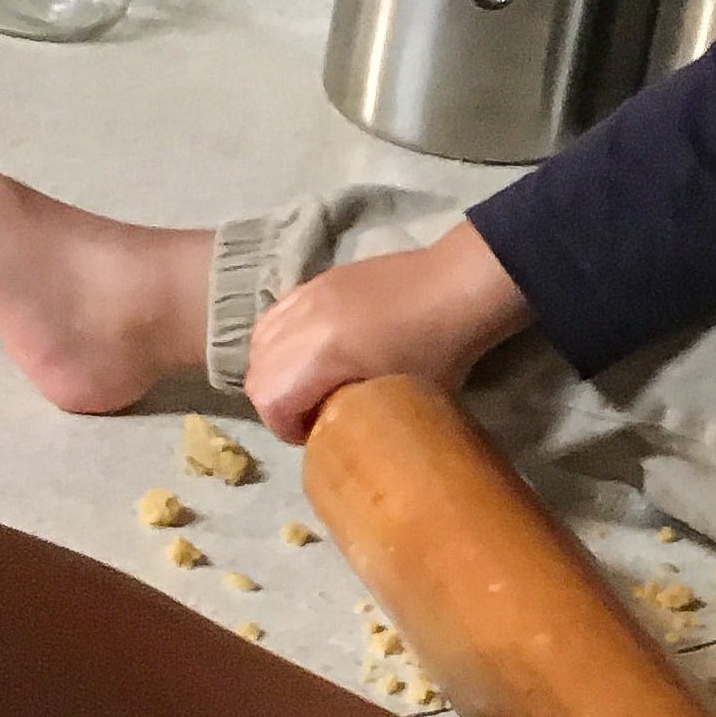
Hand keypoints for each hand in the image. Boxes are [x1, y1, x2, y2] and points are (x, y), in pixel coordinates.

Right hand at [244, 223, 529, 440]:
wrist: (458, 285)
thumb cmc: (439, 348)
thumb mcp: (398, 398)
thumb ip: (351, 416)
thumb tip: (332, 432)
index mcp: (321, 353)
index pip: (268, 399)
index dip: (283, 427)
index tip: (313, 436)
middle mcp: (302, 320)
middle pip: (257, 372)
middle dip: (275, 402)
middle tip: (311, 414)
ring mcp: (308, 294)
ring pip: (260, 340)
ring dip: (274, 369)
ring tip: (307, 383)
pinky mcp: (318, 281)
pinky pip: (276, 314)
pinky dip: (281, 340)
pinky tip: (311, 351)